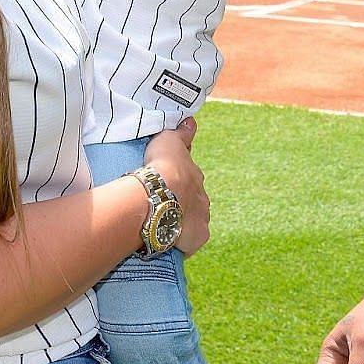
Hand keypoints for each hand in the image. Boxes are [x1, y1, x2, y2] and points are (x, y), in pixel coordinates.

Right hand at [144, 120, 209, 255]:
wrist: (161, 194)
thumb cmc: (162, 165)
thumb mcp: (169, 140)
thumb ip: (181, 133)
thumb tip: (191, 121)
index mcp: (195, 176)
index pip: (189, 179)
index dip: (177, 181)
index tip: (166, 184)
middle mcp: (203, 197)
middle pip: (193, 201)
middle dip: (181, 203)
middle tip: (161, 205)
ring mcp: (202, 218)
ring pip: (192, 221)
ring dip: (181, 222)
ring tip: (161, 224)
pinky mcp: (198, 238)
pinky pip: (190, 242)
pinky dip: (181, 242)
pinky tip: (168, 242)